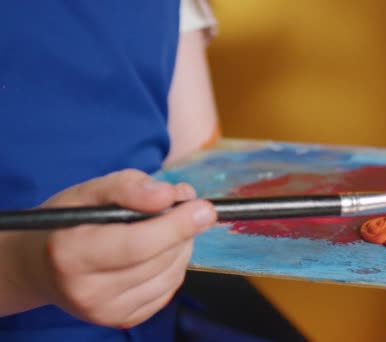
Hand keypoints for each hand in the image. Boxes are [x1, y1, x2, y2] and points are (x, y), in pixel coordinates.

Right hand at [20, 169, 215, 327]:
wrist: (41, 266)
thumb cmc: (69, 222)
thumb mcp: (90, 191)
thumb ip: (129, 186)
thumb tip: (171, 195)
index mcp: (70, 254)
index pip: (137, 244)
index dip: (176, 225)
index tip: (204, 208)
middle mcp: (86, 291)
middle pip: (159, 260)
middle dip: (184, 230)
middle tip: (190, 208)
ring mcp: (106, 311)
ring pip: (170, 275)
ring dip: (182, 246)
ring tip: (170, 227)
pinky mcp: (123, 320)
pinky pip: (168, 289)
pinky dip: (174, 265)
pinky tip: (160, 250)